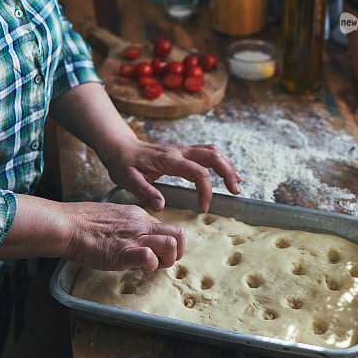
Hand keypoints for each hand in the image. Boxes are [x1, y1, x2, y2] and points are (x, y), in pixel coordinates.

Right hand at [62, 200, 185, 271]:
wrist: (68, 225)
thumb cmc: (84, 222)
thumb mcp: (115, 215)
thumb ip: (130, 224)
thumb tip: (135, 235)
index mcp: (140, 216)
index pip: (169, 228)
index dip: (167, 244)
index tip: (156, 252)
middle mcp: (142, 225)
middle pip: (179, 234)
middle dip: (176, 252)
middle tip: (160, 261)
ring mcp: (134, 238)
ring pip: (171, 244)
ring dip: (166, 260)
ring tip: (149, 266)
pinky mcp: (123, 253)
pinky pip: (149, 256)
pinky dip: (149, 265)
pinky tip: (138, 268)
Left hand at [99, 137, 242, 212]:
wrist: (121, 148)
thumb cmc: (124, 165)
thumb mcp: (127, 180)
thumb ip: (145, 192)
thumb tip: (161, 206)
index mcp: (169, 159)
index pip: (197, 171)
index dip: (205, 190)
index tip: (204, 208)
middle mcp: (180, 151)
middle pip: (212, 155)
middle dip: (227, 172)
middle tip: (235, 190)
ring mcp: (183, 149)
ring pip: (213, 151)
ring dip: (227, 165)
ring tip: (237, 183)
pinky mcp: (184, 152)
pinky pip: (208, 152)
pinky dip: (221, 162)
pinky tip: (227, 173)